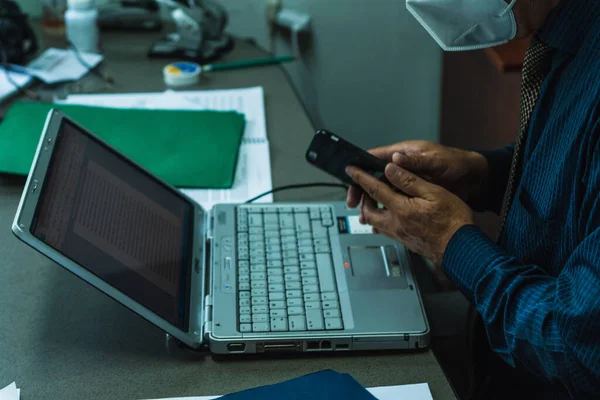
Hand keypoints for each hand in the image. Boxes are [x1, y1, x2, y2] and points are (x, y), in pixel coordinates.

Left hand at [345, 162, 474, 268]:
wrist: (461, 249)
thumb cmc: (453, 221)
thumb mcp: (433, 192)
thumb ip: (409, 181)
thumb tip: (390, 169)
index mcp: (400, 209)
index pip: (374, 190)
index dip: (361, 178)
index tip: (351, 170)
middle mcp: (395, 224)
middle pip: (368, 211)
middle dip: (363, 198)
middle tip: (365, 188)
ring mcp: (399, 235)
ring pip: (375, 223)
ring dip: (371, 211)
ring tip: (374, 202)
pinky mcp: (406, 242)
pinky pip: (386, 231)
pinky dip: (382, 221)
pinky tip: (390, 217)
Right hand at [347, 141, 488, 209]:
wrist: (475, 180)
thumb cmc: (456, 164)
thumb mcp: (436, 161)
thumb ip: (415, 162)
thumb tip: (394, 160)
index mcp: (404, 154)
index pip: (375, 158)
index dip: (361, 168)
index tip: (351, 176)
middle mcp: (401, 167)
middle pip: (374, 178)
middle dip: (361, 191)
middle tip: (353, 203)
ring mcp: (406, 183)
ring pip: (381, 193)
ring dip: (371, 204)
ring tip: (364, 217)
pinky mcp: (412, 196)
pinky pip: (392, 204)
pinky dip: (384, 213)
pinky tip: (378, 223)